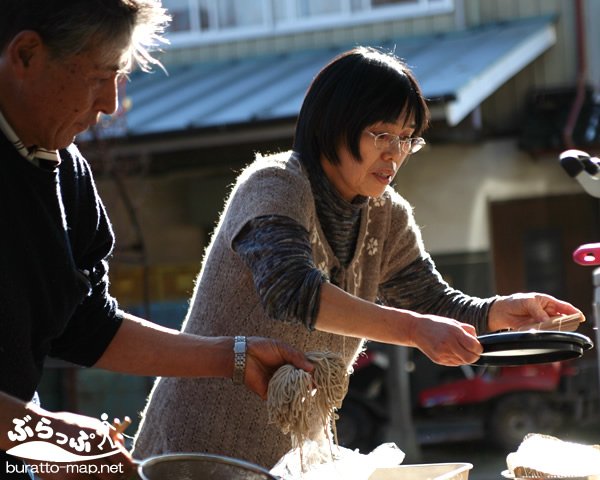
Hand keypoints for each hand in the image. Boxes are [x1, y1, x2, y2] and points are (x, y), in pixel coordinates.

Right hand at [11, 407, 133, 479]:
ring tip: (90, 465)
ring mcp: (75, 471)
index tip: (124, 465)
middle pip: (113, 478)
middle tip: (108, 467)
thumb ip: (110, 439)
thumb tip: (124, 450)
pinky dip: (83, 478)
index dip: (127, 466)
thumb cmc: (68, 427)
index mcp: (100, 440)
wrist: (36, 432)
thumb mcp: (93, 426)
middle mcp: (89, 456)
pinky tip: (77, 468)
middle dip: (113, 473)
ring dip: (97, 476)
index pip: (124, 464)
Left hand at [243, 337, 313, 398]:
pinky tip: (295, 397)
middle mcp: (285, 376)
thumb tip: (312, 368)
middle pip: (300, 383)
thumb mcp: (283, 349)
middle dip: (308, 385)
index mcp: (289, 364)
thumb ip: (297, 357)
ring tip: (306, 390)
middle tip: (315, 385)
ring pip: (293, 393)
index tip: (320, 376)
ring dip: (300, 392)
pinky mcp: (269, 394)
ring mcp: (278, 386)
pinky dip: (288, 399)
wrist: (243, 355)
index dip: (312, 374)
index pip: (305, 371)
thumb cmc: (262, 348)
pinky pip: (281, 400)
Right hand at [409, 313, 482, 365]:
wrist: (415, 330)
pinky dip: (457, 359)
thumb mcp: (452, 322)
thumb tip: (477, 340)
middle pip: (470, 358)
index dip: (479, 348)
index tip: (478, 346)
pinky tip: (451, 351)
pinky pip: (454, 363)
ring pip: (462, 362)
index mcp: (454, 332)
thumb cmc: (434, 324)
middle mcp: (448, 343)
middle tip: (473, 352)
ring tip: (459, 349)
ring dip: (465, 357)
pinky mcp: (438, 360)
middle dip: (475, 356)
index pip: (474, 346)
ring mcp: (442, 353)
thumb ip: (467, 330)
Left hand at [487, 292, 583, 332]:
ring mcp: (541, 321)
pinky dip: (543, 333)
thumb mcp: (527, 301)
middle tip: (565, 325)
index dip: (573, 312)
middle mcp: (546, 312)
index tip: (580, 317)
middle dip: (564, 322)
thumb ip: (537, 310)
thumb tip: (545, 319)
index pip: (563, 307)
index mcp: (547, 302)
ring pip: (552, 326)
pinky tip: (541, 332)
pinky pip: (542, 332)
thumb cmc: (515, 302)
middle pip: (560, 318)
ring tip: (552, 328)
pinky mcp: (535, 328)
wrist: (502, 311)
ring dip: (553, 328)